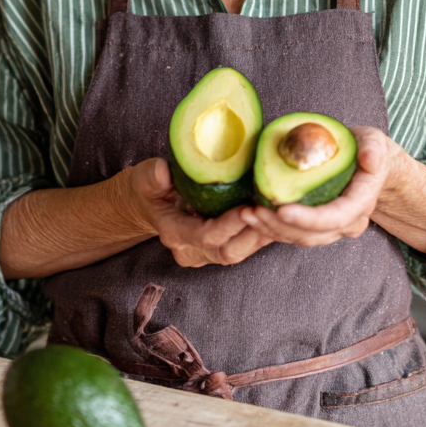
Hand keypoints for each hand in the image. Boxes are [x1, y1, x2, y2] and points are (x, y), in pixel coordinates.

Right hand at [126, 158, 273, 267]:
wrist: (146, 206)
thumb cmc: (148, 189)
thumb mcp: (143, 178)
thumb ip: (152, 177)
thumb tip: (163, 172)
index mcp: (174, 234)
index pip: (205, 236)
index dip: (228, 225)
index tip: (247, 208)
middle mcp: (192, 251)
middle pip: (229, 250)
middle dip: (253, 232)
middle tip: (274, 210)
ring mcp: (207, 254)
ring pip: (242, 250)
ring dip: (263, 233)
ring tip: (282, 211)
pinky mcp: (221, 248)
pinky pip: (245, 244)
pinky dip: (263, 231)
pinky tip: (278, 214)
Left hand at [239, 125, 395, 246]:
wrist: (373, 169)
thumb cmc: (369, 150)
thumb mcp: (375, 142)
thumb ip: (374, 149)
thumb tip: (370, 160)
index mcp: (361, 201)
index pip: (336, 217)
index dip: (309, 218)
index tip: (282, 210)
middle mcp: (349, 221)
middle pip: (313, 234)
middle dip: (280, 226)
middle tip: (252, 211)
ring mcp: (334, 228)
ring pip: (301, 238)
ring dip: (272, 230)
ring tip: (246, 213)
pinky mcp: (318, 227)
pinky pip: (295, 234)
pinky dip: (272, 228)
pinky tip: (252, 216)